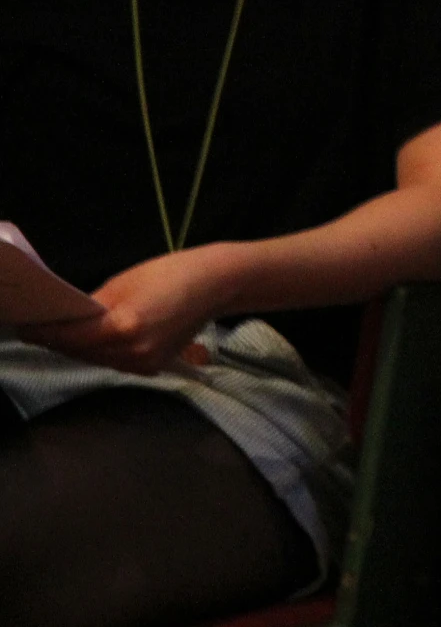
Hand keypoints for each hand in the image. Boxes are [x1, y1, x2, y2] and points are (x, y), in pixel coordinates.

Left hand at [19, 243, 240, 374]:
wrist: (219, 285)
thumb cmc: (173, 272)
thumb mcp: (125, 282)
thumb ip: (92, 306)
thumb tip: (66, 319)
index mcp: (124, 327)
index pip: (69, 337)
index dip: (43, 333)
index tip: (22, 328)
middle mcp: (132, 352)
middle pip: (79, 352)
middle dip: (56, 341)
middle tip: (36, 327)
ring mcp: (143, 364)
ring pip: (95, 359)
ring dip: (76, 348)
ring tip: (58, 333)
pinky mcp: (151, 367)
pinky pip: (114, 361)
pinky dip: (99, 351)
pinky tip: (90, 339)